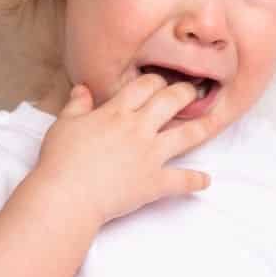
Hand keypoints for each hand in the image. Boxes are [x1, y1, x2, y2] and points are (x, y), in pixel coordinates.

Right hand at [31, 74, 214, 225]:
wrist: (67, 195)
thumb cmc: (60, 160)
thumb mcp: (63, 125)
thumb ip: (76, 105)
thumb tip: (82, 89)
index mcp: (116, 112)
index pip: (144, 85)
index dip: (156, 81)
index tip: (160, 82)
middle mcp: (138, 128)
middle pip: (171, 101)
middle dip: (185, 92)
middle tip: (192, 91)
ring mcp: (150, 155)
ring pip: (186, 135)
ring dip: (204, 127)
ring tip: (215, 121)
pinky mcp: (154, 182)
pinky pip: (182, 180)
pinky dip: (195, 181)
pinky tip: (206, 180)